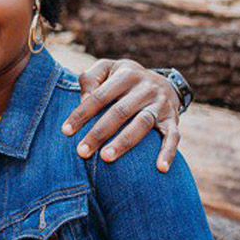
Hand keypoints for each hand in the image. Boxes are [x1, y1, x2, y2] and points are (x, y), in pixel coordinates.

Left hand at [61, 58, 181, 171]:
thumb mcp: (108, 70)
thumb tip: (83, 99)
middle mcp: (146, 87)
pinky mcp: (173, 119)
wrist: (164, 83)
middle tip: (82, 152)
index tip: (66, 131)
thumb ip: (91, 79)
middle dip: (99, 133)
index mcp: (127, 74)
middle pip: (119, 112)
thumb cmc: (124, 80)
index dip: (82, 113)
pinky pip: (173, 137)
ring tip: (106, 158)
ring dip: (124, 142)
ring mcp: (161, 104)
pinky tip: (160, 169)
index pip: (100, 95)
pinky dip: (168, 152)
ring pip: (142, 124)